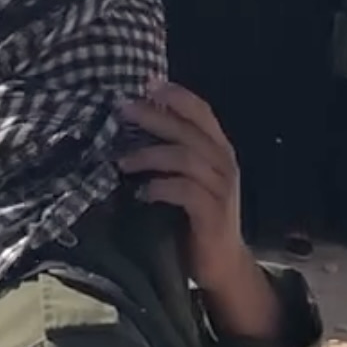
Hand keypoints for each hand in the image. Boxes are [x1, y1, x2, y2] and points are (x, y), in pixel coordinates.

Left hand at [118, 84, 248, 280]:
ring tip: (121, 161)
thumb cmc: (197, 218)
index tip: (148, 83)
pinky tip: (142, 193)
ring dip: (149, 156)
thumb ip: (174, 154)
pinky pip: (186, 191)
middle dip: (155, 117)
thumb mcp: (189, 179)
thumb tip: (134, 126)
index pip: (202, 112)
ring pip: (185, 157)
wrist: (222, 264)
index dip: (177, 95)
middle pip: (188, 130)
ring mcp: (221, 188)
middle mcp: (224, 163)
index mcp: (219, 150)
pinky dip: (160, 188)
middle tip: (124, 110)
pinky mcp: (213, 213)